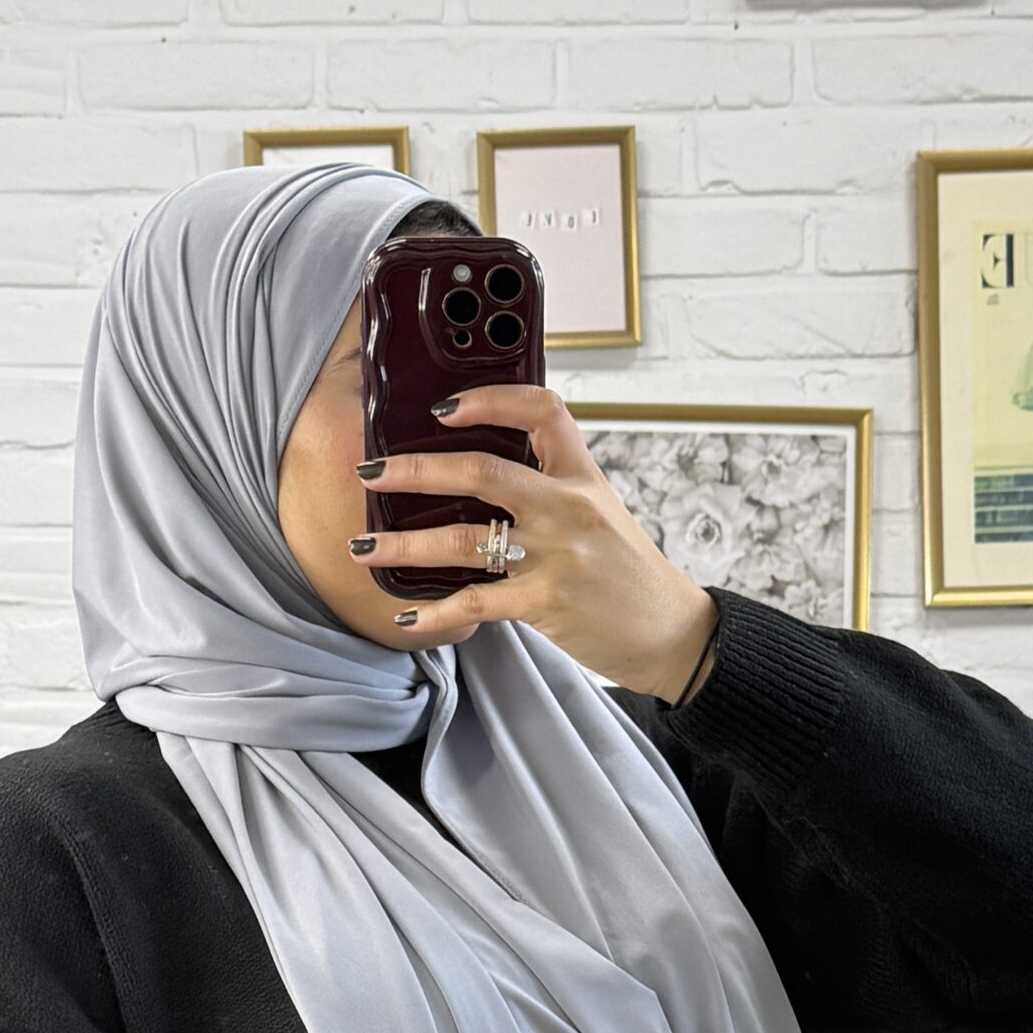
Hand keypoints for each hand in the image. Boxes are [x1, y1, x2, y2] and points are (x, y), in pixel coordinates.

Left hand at [352, 385, 717, 701]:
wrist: (669, 632)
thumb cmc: (628, 574)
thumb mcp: (601, 514)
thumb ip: (552, 491)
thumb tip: (484, 480)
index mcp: (582, 477)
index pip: (541, 411)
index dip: (489, 399)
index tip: (443, 406)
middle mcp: (569, 508)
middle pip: (482, 469)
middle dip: (415, 469)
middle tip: (371, 472)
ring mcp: (557, 555)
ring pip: (463, 538)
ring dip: (403, 544)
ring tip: (364, 547)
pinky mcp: (546, 602)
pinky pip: (475, 603)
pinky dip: (435, 613)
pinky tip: (407, 617)